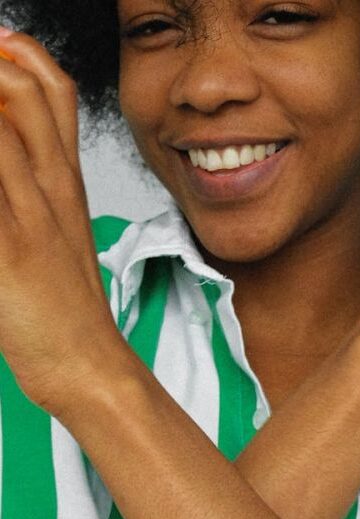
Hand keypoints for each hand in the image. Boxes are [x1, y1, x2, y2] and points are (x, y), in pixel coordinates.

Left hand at [0, 30, 121, 410]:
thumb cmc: (69, 300)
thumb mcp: (63, 230)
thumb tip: (8, 146)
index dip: (18, 54)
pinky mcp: (7, 250)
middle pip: (21, 89)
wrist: (85, 357)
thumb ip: (37, 184)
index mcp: (68, 181)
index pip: (52, 89)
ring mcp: (29, 215)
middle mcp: (52, 186)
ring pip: (1, 126)